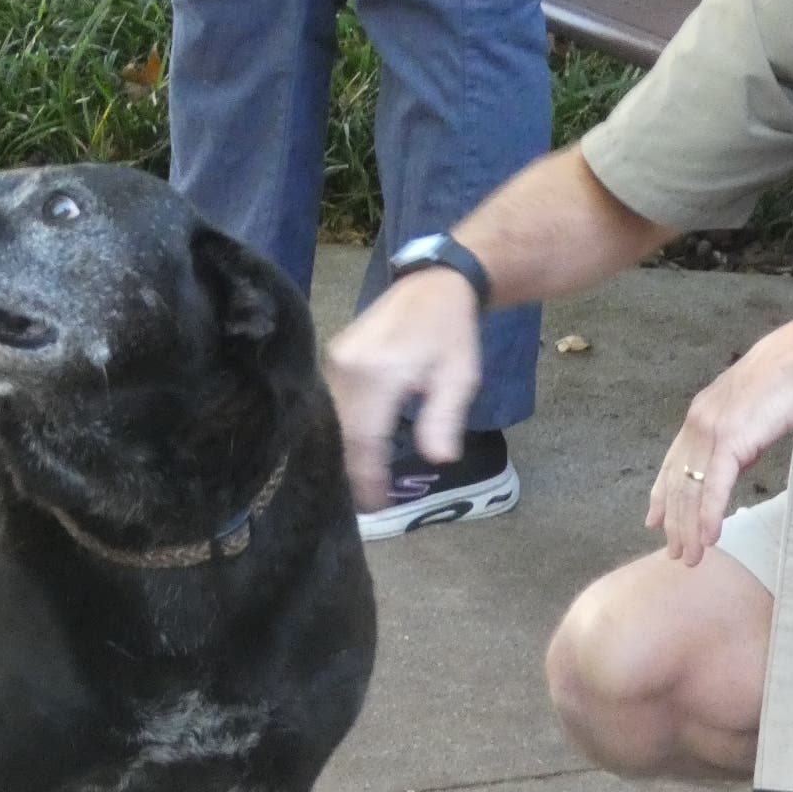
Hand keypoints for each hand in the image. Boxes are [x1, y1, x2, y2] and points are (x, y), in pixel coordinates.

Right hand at [323, 269, 481, 511]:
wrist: (433, 284)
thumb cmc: (452, 333)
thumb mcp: (460, 378)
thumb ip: (444, 419)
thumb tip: (437, 459)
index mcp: (378, 371)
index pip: (364, 438)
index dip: (368, 477)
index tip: (377, 507)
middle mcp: (346, 365)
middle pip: (342, 432)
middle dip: (352, 471)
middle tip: (365, 506)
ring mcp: (335, 359)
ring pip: (333, 420)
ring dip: (345, 452)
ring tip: (359, 486)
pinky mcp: (333, 357)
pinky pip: (332, 403)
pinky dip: (342, 430)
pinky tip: (352, 451)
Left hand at [647, 313, 792, 565]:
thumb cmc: (786, 382)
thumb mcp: (752, 414)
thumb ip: (738, 438)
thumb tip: (737, 462)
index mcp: (700, 415)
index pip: (672, 462)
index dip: (661, 494)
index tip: (653, 521)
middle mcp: (697, 423)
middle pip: (677, 481)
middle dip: (674, 521)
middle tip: (675, 553)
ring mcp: (711, 431)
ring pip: (691, 489)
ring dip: (689, 527)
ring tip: (690, 557)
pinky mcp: (730, 439)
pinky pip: (714, 486)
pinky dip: (709, 514)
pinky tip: (709, 537)